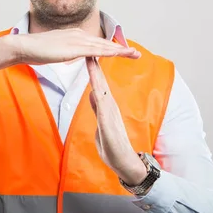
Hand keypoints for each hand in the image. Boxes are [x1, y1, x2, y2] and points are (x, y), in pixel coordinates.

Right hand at [13, 28, 140, 64]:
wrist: (24, 46)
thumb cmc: (36, 51)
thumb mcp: (56, 52)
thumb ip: (66, 53)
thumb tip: (70, 56)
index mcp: (75, 36)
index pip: (97, 43)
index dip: (111, 47)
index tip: (123, 52)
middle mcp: (79, 35)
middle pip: (104, 43)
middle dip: (121, 49)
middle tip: (136, 54)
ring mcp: (77, 40)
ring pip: (104, 46)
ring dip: (120, 51)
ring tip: (134, 54)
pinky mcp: (74, 48)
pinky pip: (96, 51)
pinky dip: (109, 52)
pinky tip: (118, 54)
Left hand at [86, 57, 146, 185]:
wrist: (125, 163)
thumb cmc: (112, 146)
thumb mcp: (100, 123)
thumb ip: (96, 108)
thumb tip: (92, 94)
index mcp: (105, 107)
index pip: (97, 84)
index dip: (93, 70)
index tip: (87, 55)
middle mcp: (109, 107)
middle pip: (100, 83)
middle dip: (95, 66)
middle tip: (90, 49)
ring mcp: (110, 114)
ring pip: (101, 91)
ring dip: (96, 76)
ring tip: (92, 60)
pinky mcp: (108, 124)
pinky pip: (102, 108)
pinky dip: (98, 96)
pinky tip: (95, 88)